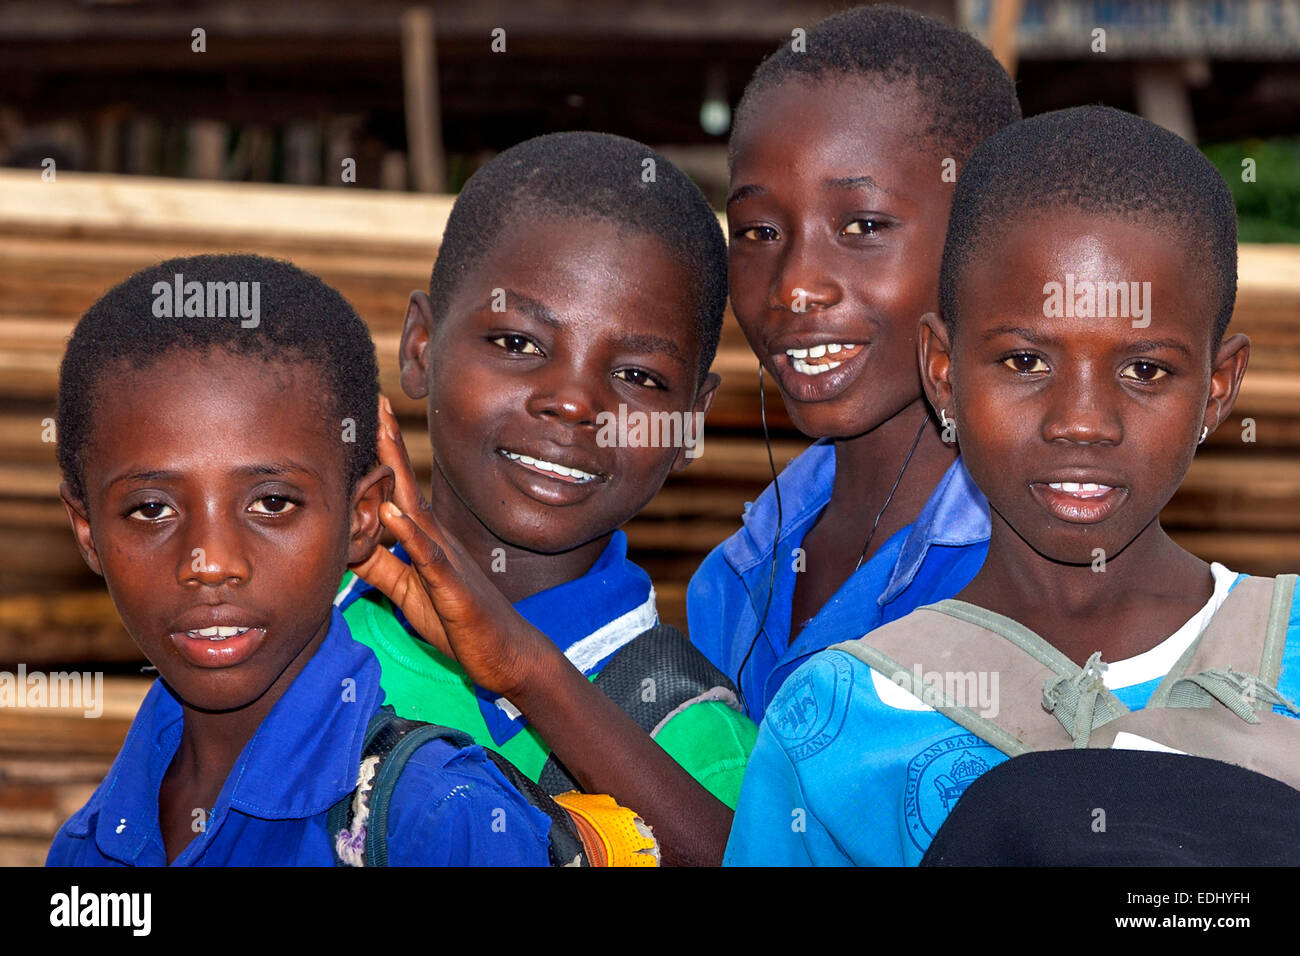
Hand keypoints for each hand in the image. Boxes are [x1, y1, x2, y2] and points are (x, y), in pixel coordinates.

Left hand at [348, 396, 557, 700]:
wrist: (506, 654)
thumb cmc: (460, 622)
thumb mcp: (410, 592)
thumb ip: (381, 566)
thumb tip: (348, 543)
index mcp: (426, 540)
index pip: (399, 490)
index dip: (383, 455)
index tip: (368, 418)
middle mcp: (437, 540)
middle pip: (407, 484)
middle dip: (390, 444)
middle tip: (375, 403)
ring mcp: (447, 560)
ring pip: (417, 509)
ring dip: (398, 473)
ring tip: (381, 438)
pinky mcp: (452, 587)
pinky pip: (429, 556)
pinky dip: (410, 533)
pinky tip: (392, 512)